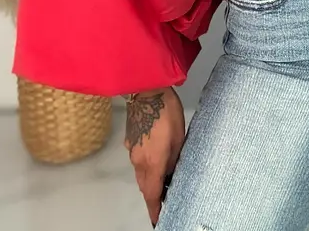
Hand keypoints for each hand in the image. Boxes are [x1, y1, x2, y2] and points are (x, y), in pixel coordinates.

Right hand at [125, 87, 185, 226]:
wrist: (147, 90)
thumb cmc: (166, 112)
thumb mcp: (178, 137)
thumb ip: (173, 159)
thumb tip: (170, 173)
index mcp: (152, 162)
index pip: (151, 194)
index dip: (154, 209)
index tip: (158, 219)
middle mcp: (138, 160)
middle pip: (144, 185)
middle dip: (153, 194)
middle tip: (164, 198)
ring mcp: (132, 150)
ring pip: (140, 172)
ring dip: (149, 178)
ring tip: (162, 176)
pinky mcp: (130, 140)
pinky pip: (137, 158)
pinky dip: (145, 163)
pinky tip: (155, 154)